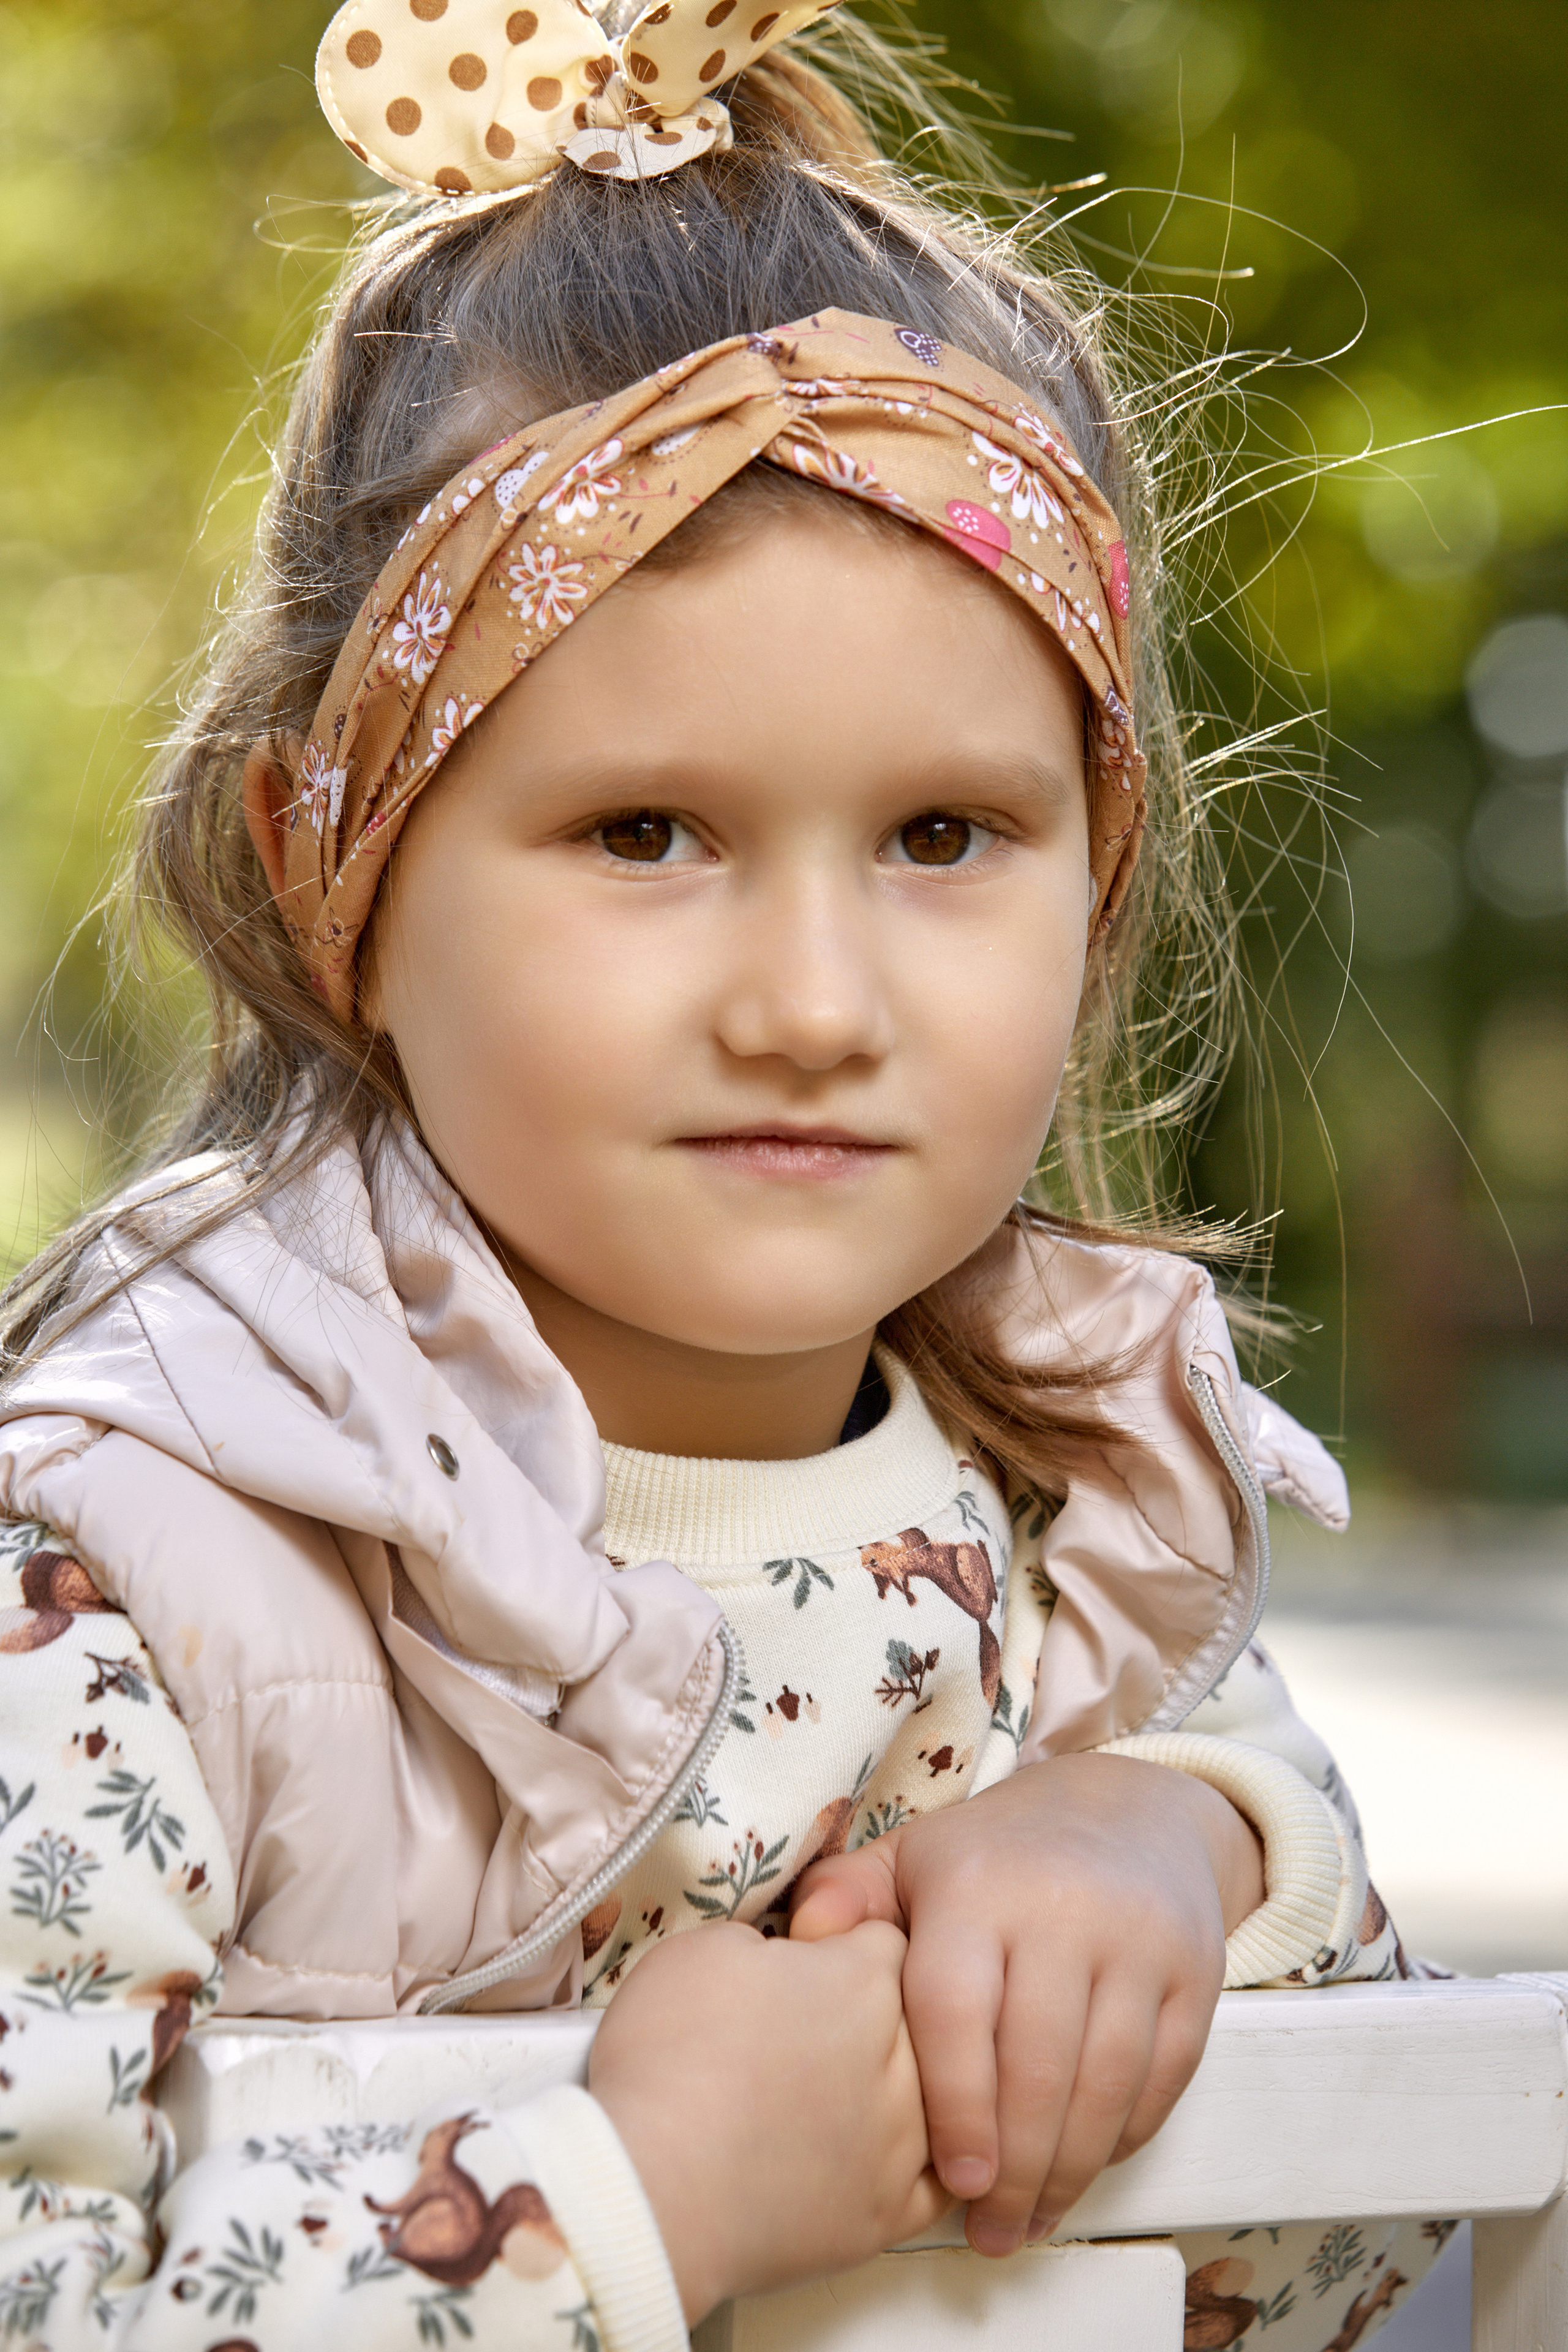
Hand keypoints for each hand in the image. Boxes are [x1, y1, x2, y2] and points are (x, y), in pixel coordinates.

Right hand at [590, 1918, 949, 2322]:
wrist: (652, 2190)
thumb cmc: (670, 2060)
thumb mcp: (703, 1949)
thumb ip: (767, 1941)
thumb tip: (785, 1961)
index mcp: (861, 1981)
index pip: (885, 1943)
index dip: (846, 1948)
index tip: (813, 1967)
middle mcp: (900, 2058)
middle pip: (911, 2020)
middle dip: (872, 2020)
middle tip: (811, 2038)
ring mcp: (899, 2145)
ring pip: (931, 2100)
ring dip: (893, 2092)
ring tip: (836, 2101)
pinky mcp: (885, 2218)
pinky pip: (934, 2185)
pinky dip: (911, 2169)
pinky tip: (880, 2159)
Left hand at [789, 1752, 1264, 2255]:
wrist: (1126, 1809)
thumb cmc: (996, 1856)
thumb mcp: (915, 1856)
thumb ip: (851, 1897)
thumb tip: (801, 1938)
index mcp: (977, 1885)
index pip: (959, 2012)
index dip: (957, 2107)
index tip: (953, 2182)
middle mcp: (1064, 1907)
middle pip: (1039, 2066)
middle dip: (1013, 2169)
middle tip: (990, 2233)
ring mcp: (1139, 1938)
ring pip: (1107, 2084)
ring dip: (1068, 2172)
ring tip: (1030, 2222)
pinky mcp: (1196, 1967)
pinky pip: (1163, 2074)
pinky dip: (1124, 2135)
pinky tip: (1084, 2168)